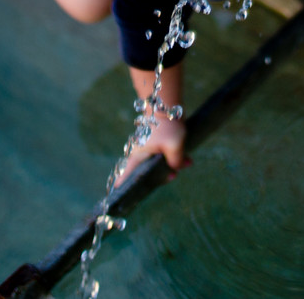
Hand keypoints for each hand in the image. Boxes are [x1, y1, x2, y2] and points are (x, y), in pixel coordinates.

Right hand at [118, 62, 189, 185]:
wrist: (167, 105)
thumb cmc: (166, 126)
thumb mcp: (174, 146)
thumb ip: (176, 162)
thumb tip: (177, 168)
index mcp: (137, 157)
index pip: (125, 177)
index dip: (122, 188)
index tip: (117, 198)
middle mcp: (140, 155)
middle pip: (147, 174)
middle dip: (162, 176)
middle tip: (173, 176)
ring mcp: (148, 149)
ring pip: (158, 165)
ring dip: (172, 165)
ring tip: (186, 163)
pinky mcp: (157, 144)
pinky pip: (164, 156)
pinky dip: (173, 158)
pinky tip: (187, 158)